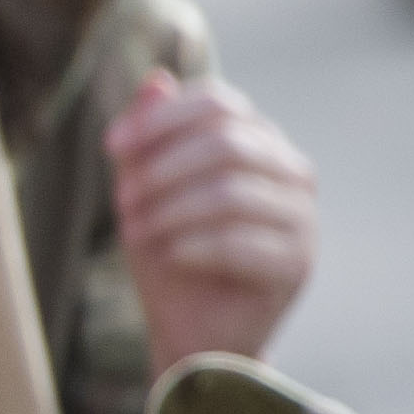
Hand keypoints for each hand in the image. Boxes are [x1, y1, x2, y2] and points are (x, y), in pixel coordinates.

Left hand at [106, 71, 316, 372]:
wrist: (190, 334)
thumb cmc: (169, 257)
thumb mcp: (144, 193)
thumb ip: (149, 140)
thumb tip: (156, 79)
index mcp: (259, 143)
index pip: (219, 103)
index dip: (161, 120)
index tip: (112, 148)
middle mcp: (291, 171)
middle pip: (226, 142)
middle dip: (162, 170)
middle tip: (122, 202)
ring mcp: (302, 217)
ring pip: (231, 191)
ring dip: (170, 210)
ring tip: (136, 232)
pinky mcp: (298, 264)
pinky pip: (241, 241)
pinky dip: (192, 245)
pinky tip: (170, 256)